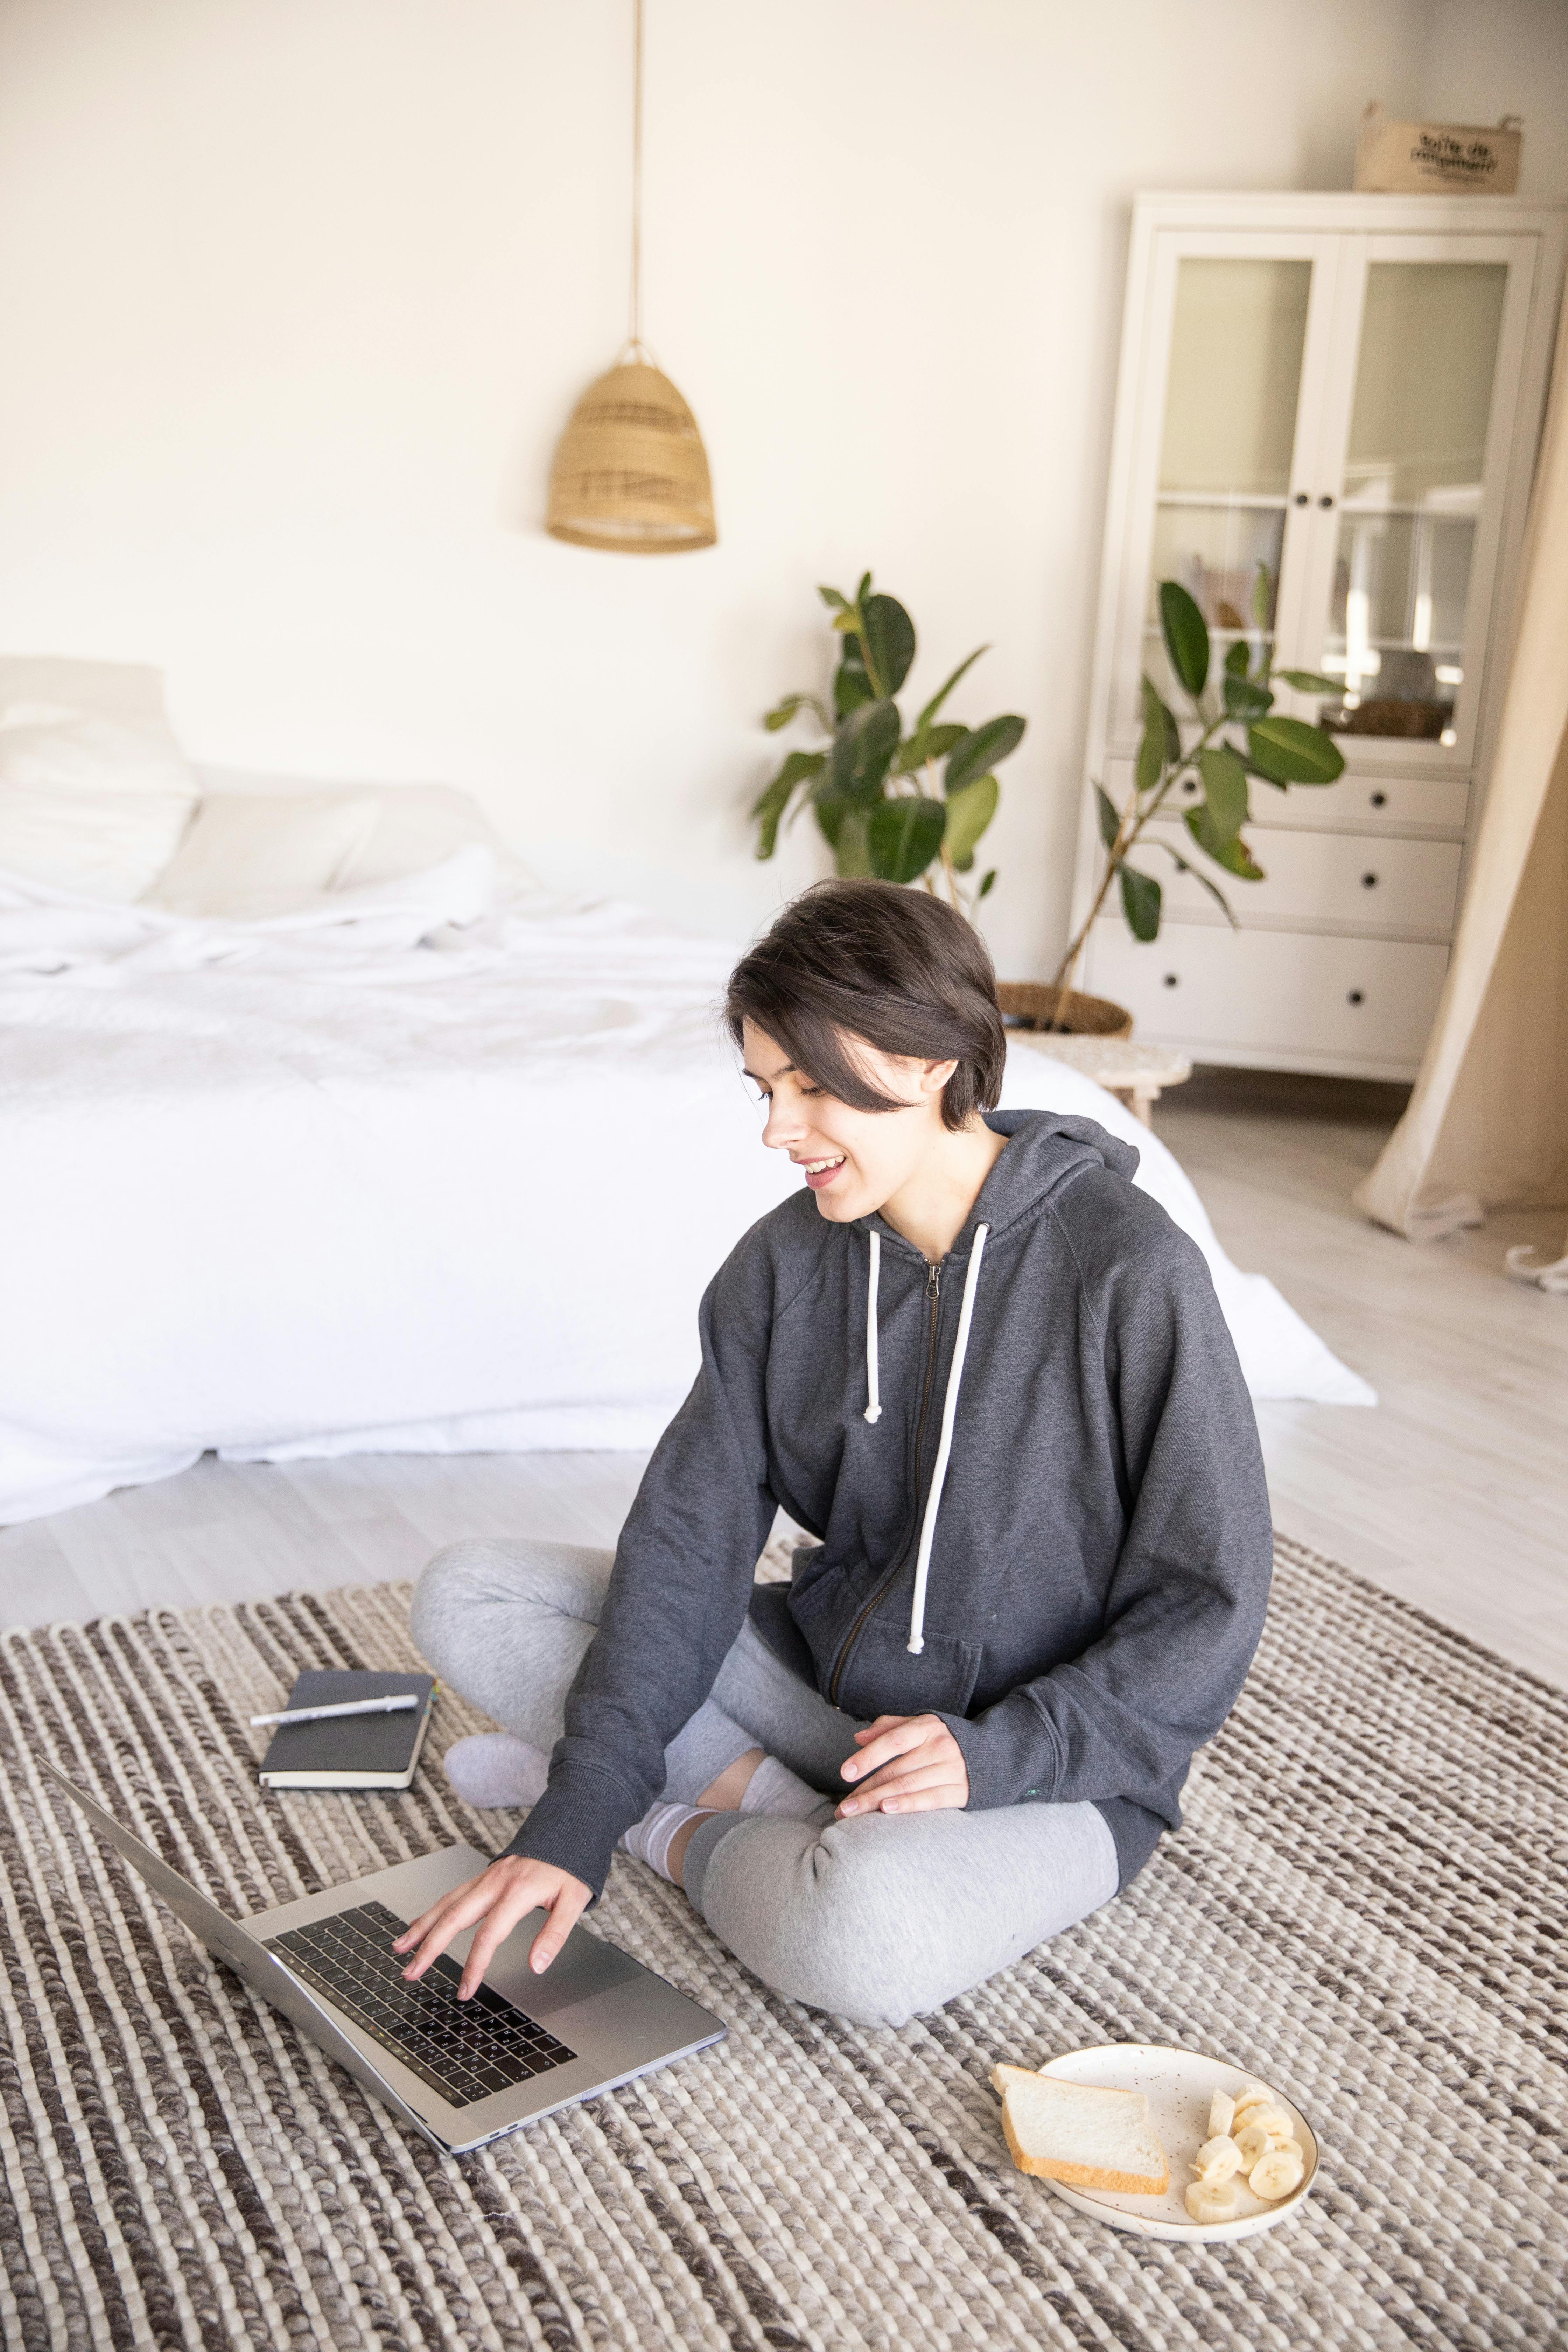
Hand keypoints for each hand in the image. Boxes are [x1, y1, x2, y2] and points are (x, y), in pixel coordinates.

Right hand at [392, 1854, 590, 1996]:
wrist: (567, 1829)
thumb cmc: (571, 1866)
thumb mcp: (574, 1900)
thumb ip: (556, 1934)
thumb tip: (536, 1966)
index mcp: (518, 1891)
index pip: (488, 1934)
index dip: (474, 1965)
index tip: (465, 1990)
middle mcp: (496, 1882)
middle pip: (455, 1917)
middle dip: (429, 1946)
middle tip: (411, 1972)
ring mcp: (487, 1876)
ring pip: (447, 1903)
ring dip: (422, 1926)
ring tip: (400, 1947)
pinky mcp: (484, 1875)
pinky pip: (453, 1893)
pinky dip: (433, 1910)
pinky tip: (420, 1923)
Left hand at [836, 1712, 968, 1816]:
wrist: (992, 1753)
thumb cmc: (944, 1739)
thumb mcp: (920, 1725)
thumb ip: (888, 1728)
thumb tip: (858, 1738)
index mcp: (927, 1727)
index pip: (893, 1740)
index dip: (868, 1757)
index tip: (845, 1773)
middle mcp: (941, 1747)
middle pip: (896, 1770)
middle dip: (865, 1790)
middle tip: (842, 1808)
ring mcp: (952, 1769)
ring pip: (908, 1786)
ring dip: (877, 1802)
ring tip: (853, 1815)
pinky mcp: (961, 1791)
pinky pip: (930, 1800)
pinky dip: (907, 1805)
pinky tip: (886, 1811)